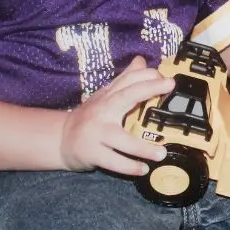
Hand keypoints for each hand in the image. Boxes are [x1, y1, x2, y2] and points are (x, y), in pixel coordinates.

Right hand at [59, 56, 173, 174]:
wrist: (60, 139)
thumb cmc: (90, 117)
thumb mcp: (105, 97)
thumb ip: (124, 81)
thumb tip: (141, 61)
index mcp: (107, 97)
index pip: (128, 80)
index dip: (147, 76)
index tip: (167, 79)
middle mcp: (102, 111)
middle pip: (124, 97)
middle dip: (147, 90)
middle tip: (169, 86)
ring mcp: (96, 133)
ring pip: (121, 139)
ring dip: (142, 147)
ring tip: (161, 153)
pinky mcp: (92, 153)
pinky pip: (113, 161)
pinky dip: (128, 166)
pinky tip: (143, 169)